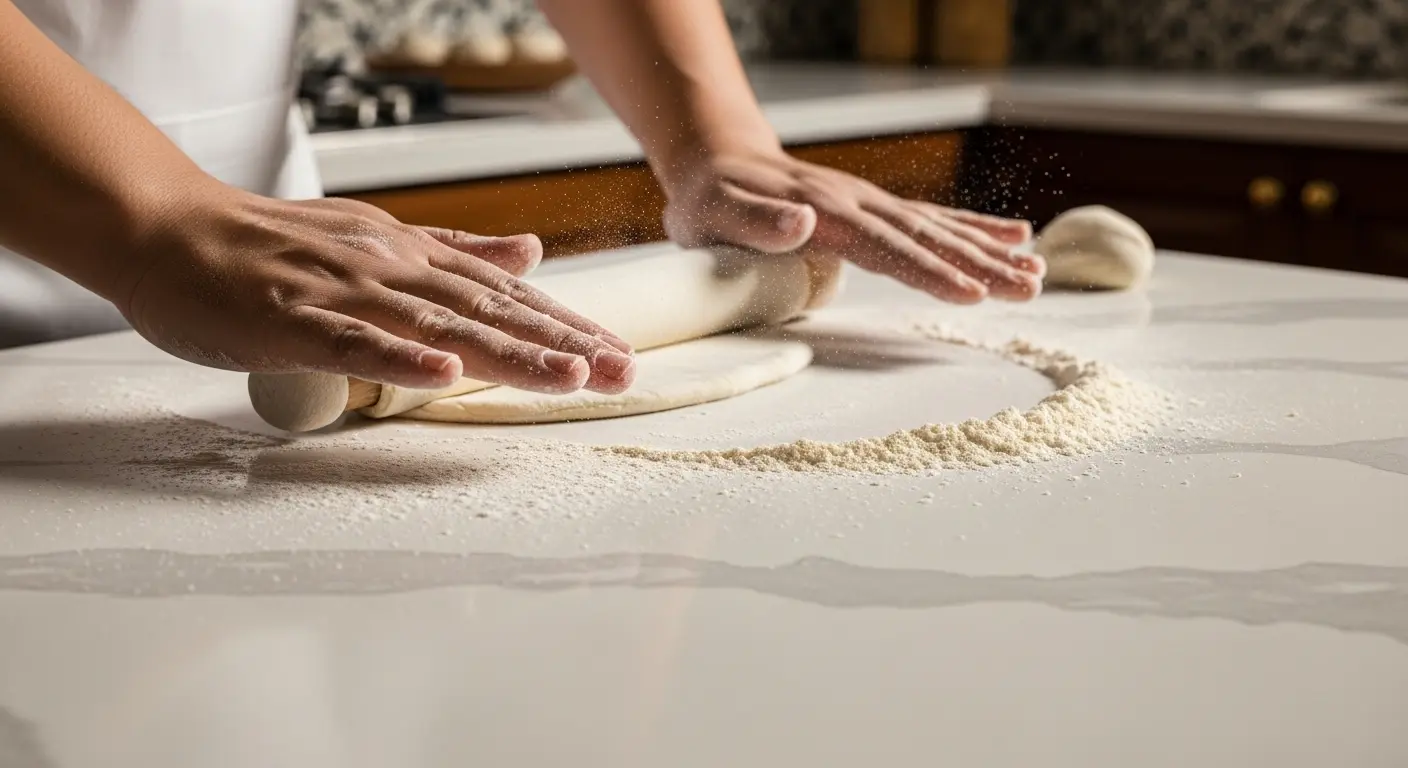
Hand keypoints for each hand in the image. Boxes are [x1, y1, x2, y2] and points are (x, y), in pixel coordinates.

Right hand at [112, 190, 635, 392]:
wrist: (167, 229)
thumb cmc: (267, 244)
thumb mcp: (375, 239)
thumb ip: (454, 252)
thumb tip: (531, 251)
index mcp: (410, 256)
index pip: (503, 293)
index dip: (563, 324)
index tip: (617, 353)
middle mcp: (389, 267)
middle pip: (489, 310)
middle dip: (560, 343)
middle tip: (621, 372)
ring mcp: (341, 291)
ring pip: (438, 325)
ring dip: (507, 352)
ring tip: (569, 377)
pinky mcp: (291, 318)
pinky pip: (352, 341)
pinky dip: (399, 357)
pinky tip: (447, 374)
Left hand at [660, 148, 1044, 302]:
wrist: (716, 162)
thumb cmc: (710, 202)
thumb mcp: (714, 214)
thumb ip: (756, 222)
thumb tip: (804, 221)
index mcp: (825, 213)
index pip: (885, 247)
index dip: (929, 271)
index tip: (970, 292)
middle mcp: (858, 204)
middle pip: (928, 237)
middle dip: (981, 265)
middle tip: (1030, 288)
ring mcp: (871, 204)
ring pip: (940, 229)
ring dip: (990, 252)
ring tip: (1038, 274)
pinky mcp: (875, 209)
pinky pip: (933, 220)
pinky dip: (976, 228)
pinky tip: (1017, 237)